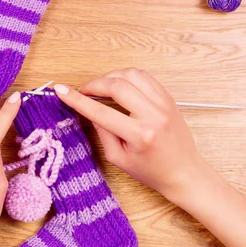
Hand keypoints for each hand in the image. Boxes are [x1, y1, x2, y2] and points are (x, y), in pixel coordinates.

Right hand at [53, 69, 203, 203]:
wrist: (184, 172)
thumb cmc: (151, 171)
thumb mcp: (118, 159)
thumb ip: (102, 132)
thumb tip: (89, 111)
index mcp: (140, 135)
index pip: (101, 111)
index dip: (77, 99)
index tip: (61, 90)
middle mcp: (154, 115)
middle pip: (117, 85)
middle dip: (94, 84)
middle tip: (82, 90)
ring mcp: (164, 104)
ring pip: (132, 74)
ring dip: (111, 76)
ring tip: (100, 88)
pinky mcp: (168, 98)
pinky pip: (145, 77)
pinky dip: (127, 77)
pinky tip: (118, 86)